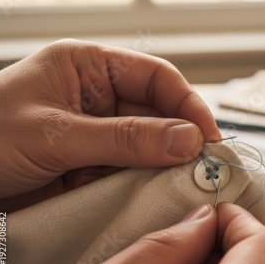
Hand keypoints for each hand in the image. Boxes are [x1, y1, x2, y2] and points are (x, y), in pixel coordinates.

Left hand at [0, 39, 219, 198]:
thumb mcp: (56, 134)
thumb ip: (124, 138)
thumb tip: (187, 139)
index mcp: (88, 67)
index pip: (156, 77)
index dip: (187, 104)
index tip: (207, 136)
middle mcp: (97, 97)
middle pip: (157, 113)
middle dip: (179, 138)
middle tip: (201, 167)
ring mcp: (95, 133)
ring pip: (146, 145)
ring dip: (162, 164)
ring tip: (180, 184)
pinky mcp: (89, 164)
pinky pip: (128, 171)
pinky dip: (141, 184)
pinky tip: (150, 196)